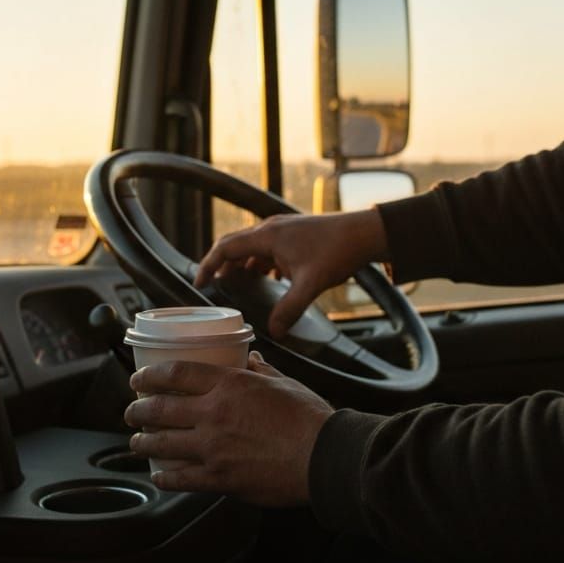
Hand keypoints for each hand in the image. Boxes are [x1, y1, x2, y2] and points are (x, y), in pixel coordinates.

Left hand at [124, 351, 333, 506]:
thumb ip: (262, 371)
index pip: (176, 373)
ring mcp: (214, 448)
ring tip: (137, 442)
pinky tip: (159, 476)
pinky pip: (181, 478)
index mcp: (230, 385)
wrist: (323, 457)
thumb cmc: (309, 419)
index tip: (139, 378)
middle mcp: (215, 414)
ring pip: (163, 443)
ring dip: (143, 442)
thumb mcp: (284, 382)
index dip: (150, 375)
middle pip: (160, 408)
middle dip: (138, 409)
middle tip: (131, 411)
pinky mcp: (220, 478)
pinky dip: (165, 477)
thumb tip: (252, 360)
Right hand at [194, 209, 388, 337]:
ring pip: (252, 247)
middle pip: (235, 245)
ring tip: (237, 286)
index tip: (199, 283)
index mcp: (267, 236)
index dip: (208, 265)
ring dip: (242, 265)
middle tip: (212, 287)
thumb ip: (290, 309)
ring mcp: (283, 231)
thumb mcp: (310, 284)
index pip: (226, 247)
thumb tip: (274, 332)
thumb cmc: (338, 252)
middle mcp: (270, 229)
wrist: (364, 233)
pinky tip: (268, 279)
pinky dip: (260, 263)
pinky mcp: (294, 235)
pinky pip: (268, 248)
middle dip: (221, 266)